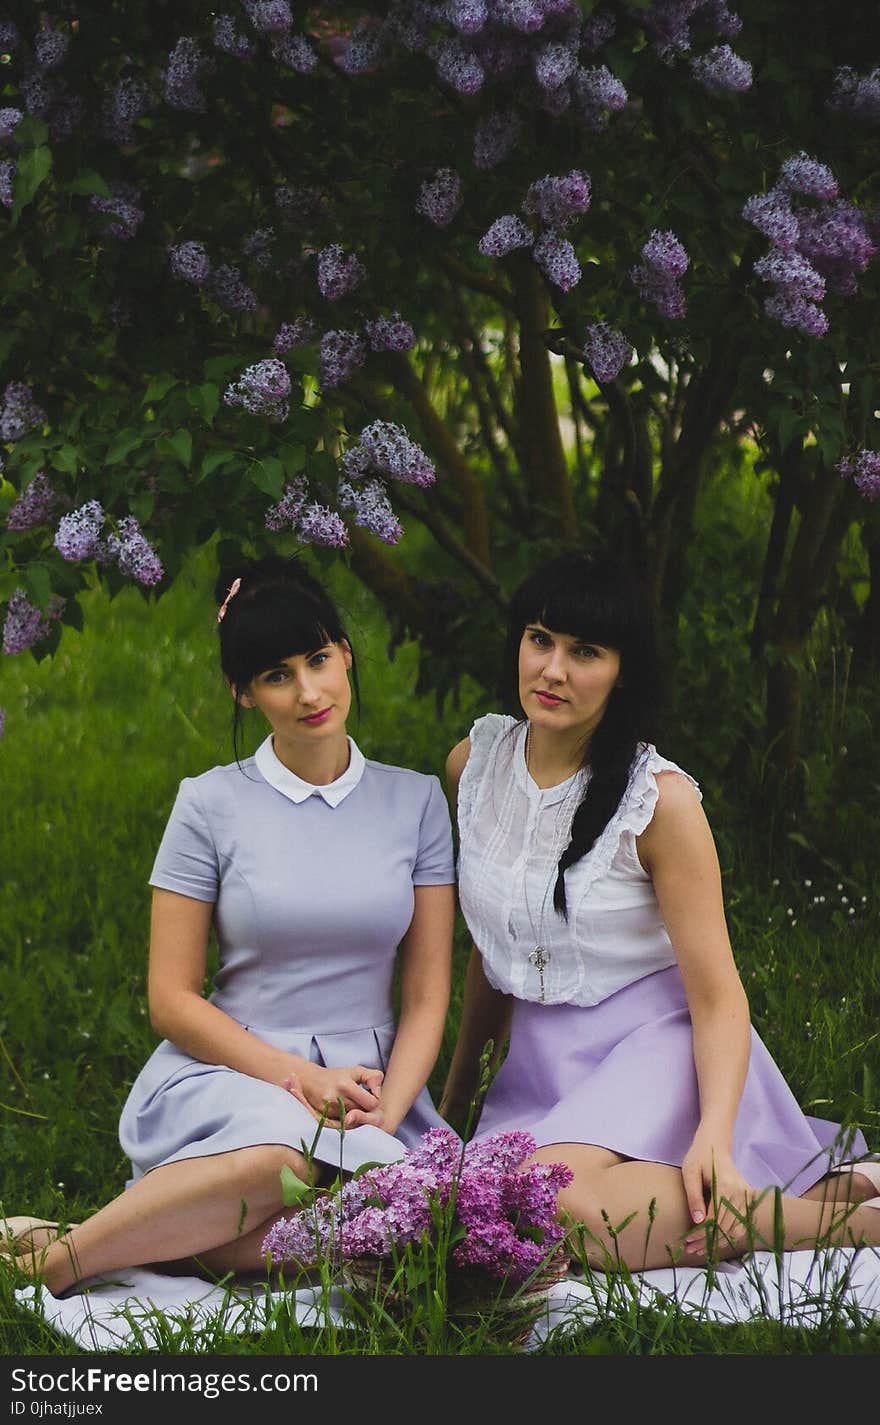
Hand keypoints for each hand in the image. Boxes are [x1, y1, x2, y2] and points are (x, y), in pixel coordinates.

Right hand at [283, 1063, 383, 1124]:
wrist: (310, 1081)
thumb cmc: (338, 1076)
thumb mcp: (357, 1071)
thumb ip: (374, 1078)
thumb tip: (378, 1094)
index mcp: (345, 1085)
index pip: (370, 1103)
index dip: (374, 1101)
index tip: (370, 1097)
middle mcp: (334, 1098)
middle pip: (362, 1113)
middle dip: (365, 1110)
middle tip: (361, 1103)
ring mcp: (327, 1110)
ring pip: (353, 1121)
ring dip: (355, 1116)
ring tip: (351, 1106)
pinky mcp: (322, 1118)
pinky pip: (342, 1126)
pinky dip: (346, 1122)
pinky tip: (345, 1114)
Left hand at [681, 1131, 755, 1256]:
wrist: (716, 1143)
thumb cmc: (699, 1156)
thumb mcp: (690, 1172)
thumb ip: (694, 1196)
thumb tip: (698, 1222)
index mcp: (725, 1185)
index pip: (715, 1219)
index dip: (702, 1234)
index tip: (688, 1242)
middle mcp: (740, 1192)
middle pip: (725, 1227)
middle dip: (707, 1241)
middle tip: (691, 1250)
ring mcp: (746, 1195)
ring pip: (735, 1229)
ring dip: (718, 1241)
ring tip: (700, 1248)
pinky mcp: (748, 1198)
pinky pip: (741, 1223)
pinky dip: (728, 1234)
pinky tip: (714, 1239)